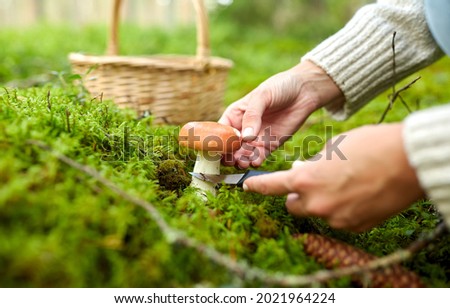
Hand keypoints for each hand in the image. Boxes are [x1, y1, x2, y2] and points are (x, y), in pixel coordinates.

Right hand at [219, 61, 343, 168]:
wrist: (304, 91)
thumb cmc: (279, 87)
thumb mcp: (262, 96)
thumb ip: (253, 115)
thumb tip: (245, 137)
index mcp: (235, 115)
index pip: (220, 131)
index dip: (217, 140)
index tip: (219, 148)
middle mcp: (243, 129)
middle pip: (230, 147)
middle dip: (229, 154)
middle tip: (232, 158)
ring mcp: (255, 138)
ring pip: (243, 154)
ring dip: (241, 160)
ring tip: (243, 162)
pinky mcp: (269, 144)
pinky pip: (259, 156)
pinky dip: (256, 160)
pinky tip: (255, 161)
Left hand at [242, 124, 424, 231]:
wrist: (408, 162)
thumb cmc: (369, 146)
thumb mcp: (333, 148)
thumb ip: (312, 163)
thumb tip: (300, 171)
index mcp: (305, 180)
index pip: (272, 186)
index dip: (257, 186)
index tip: (247, 186)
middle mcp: (316, 204)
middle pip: (293, 205)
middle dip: (297, 194)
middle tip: (312, 181)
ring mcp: (335, 219)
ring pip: (317, 212)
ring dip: (320, 202)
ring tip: (342, 184)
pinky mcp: (354, 227)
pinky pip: (338, 219)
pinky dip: (341, 209)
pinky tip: (357, 194)